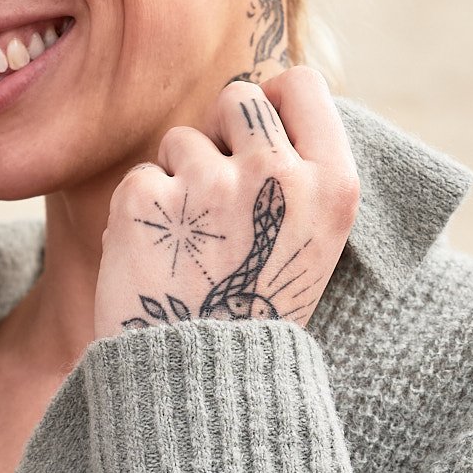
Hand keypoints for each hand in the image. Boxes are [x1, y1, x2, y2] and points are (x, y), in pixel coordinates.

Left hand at [93, 68, 359, 340]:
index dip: (272, 99)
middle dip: (219, 133)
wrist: (201, 388)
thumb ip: (298, 176)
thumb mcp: (310, 247)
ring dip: (177, 180)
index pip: (301, 84)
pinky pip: (140, 177)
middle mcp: (277, 175)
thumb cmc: (256, 318)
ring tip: (190, 246)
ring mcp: (210, 184)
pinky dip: (140, 215)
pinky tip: (157, 261)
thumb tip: (265, 104)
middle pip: (237, 97)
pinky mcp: (148, 200)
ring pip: (181, 138)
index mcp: (332, 185)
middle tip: (214, 194)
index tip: (255, 133)